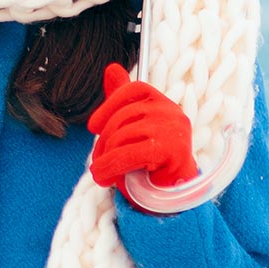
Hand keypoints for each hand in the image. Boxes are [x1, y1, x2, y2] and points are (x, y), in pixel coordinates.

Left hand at [88, 63, 197, 201]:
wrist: (171, 199)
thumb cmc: (148, 163)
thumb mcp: (130, 129)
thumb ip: (121, 101)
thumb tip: (111, 68)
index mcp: (162, 103)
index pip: (133, 89)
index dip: (109, 105)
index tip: (93, 127)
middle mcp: (172, 112)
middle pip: (123, 116)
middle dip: (103, 142)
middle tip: (97, 163)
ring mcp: (175, 130)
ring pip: (122, 136)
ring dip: (105, 159)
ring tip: (102, 174)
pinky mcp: (173, 151)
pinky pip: (129, 153)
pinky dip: (110, 166)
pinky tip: (103, 177)